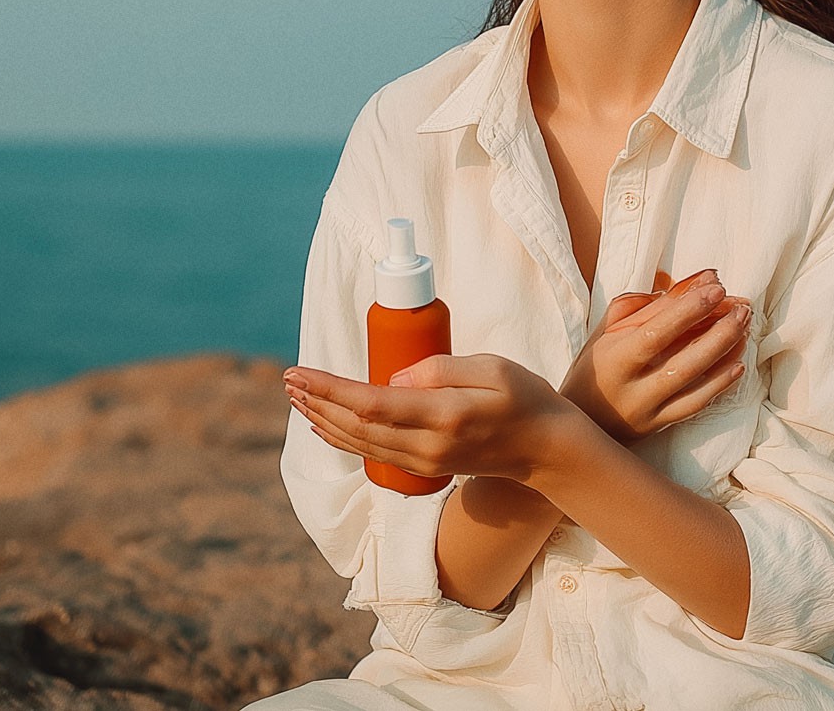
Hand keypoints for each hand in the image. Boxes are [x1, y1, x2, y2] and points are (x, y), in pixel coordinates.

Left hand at [283, 353, 581, 484]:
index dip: (329, 389)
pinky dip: (343, 436)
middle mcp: (427, 447)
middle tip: (288, 379)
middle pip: (356, 427)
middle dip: (316, 402)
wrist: (546, 449)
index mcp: (443, 417)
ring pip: (359, 443)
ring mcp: (425, 462)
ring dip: (323, 420)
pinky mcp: (424, 467)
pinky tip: (326, 423)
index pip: (370, 404)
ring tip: (296, 397)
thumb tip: (393, 379)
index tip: (300, 371)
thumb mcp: (491, 367)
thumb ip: (440, 369)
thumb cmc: (524, 397)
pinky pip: (372, 452)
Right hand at [559, 267, 751, 442]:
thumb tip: (686, 285)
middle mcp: (631, 389)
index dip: (688, 309)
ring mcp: (647, 410)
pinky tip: (738, 364)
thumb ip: (642, 305)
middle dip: (718, 331)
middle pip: (682, 360)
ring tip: (744, 327)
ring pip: (694, 384)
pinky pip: (695, 405)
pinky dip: (720, 384)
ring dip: (724, 353)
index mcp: (614, 358)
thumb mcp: (606, 330)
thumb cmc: (595, 365)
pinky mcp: (659, 425)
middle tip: (742, 307)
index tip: (716, 287)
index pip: (656, 331)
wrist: (581, 418)